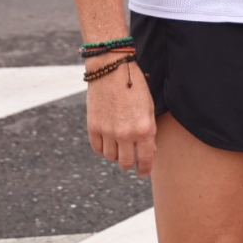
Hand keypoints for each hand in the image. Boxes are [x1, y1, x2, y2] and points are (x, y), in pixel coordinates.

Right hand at [86, 59, 157, 176]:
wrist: (111, 69)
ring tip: (119, 146)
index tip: (143, 173)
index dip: (145, 169)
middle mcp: (126, 134)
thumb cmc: (134, 86)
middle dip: (130, 164)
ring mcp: (108, 132)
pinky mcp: (93, 127)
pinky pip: (97, 148)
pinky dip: (103, 148)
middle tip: (131, 160)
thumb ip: (149, 131)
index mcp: (144, 128)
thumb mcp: (149, 107)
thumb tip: (149, 151)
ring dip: (116, 155)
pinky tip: (108, 141)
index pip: (146, 159)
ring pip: (111, 157)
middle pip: (126, 162)